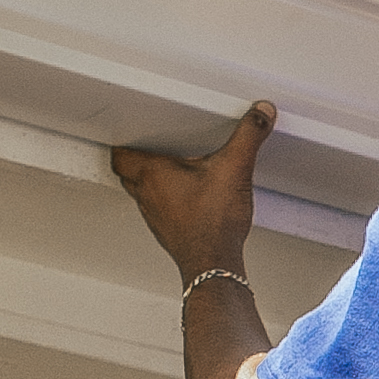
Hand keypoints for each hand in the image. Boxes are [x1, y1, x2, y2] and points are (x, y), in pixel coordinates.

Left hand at [111, 101, 275, 272]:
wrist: (214, 264)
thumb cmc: (213, 223)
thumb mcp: (235, 169)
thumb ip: (248, 136)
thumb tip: (259, 114)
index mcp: (153, 174)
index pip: (119, 156)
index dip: (123, 143)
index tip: (132, 133)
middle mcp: (148, 196)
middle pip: (128, 174)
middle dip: (137, 160)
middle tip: (152, 148)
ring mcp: (155, 216)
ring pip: (142, 193)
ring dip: (151, 182)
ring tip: (171, 171)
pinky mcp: (168, 232)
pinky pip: (159, 211)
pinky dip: (167, 202)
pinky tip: (189, 199)